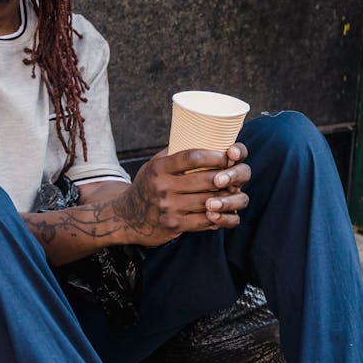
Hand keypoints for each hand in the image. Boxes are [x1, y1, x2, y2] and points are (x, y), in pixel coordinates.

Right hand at [112, 144, 249, 247]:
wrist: (127, 218)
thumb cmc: (147, 186)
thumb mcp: (153, 166)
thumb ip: (173, 154)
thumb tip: (203, 136)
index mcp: (158, 168)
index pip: (191, 157)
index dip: (214, 156)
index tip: (227, 155)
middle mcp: (162, 188)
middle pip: (205, 180)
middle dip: (226, 177)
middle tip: (236, 174)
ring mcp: (169, 208)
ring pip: (209, 201)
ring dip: (226, 197)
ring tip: (234, 191)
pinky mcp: (175, 225)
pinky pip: (205, 221)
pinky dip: (219, 216)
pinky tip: (225, 210)